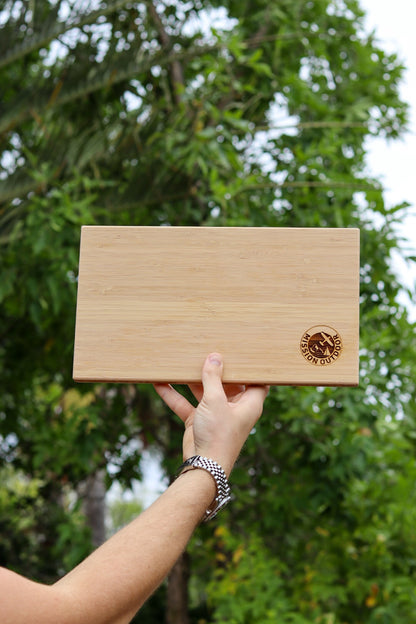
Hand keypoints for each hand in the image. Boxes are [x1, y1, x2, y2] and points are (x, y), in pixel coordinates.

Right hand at [154, 353, 268, 475]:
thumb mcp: (215, 401)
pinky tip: (160, 382)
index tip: (243, 352)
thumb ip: (213, 378)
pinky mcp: (199, 420)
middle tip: (207, 348)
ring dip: (192, 379)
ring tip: (182, 360)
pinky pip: (186, 404)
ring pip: (204, 391)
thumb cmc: (218, 435)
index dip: (251, 367)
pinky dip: (174, 395)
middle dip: (216, 368)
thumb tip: (214, 357)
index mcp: (249, 403)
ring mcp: (215, 414)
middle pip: (226, 382)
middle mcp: (234, 407)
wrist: (203, 467)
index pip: (257, 381)